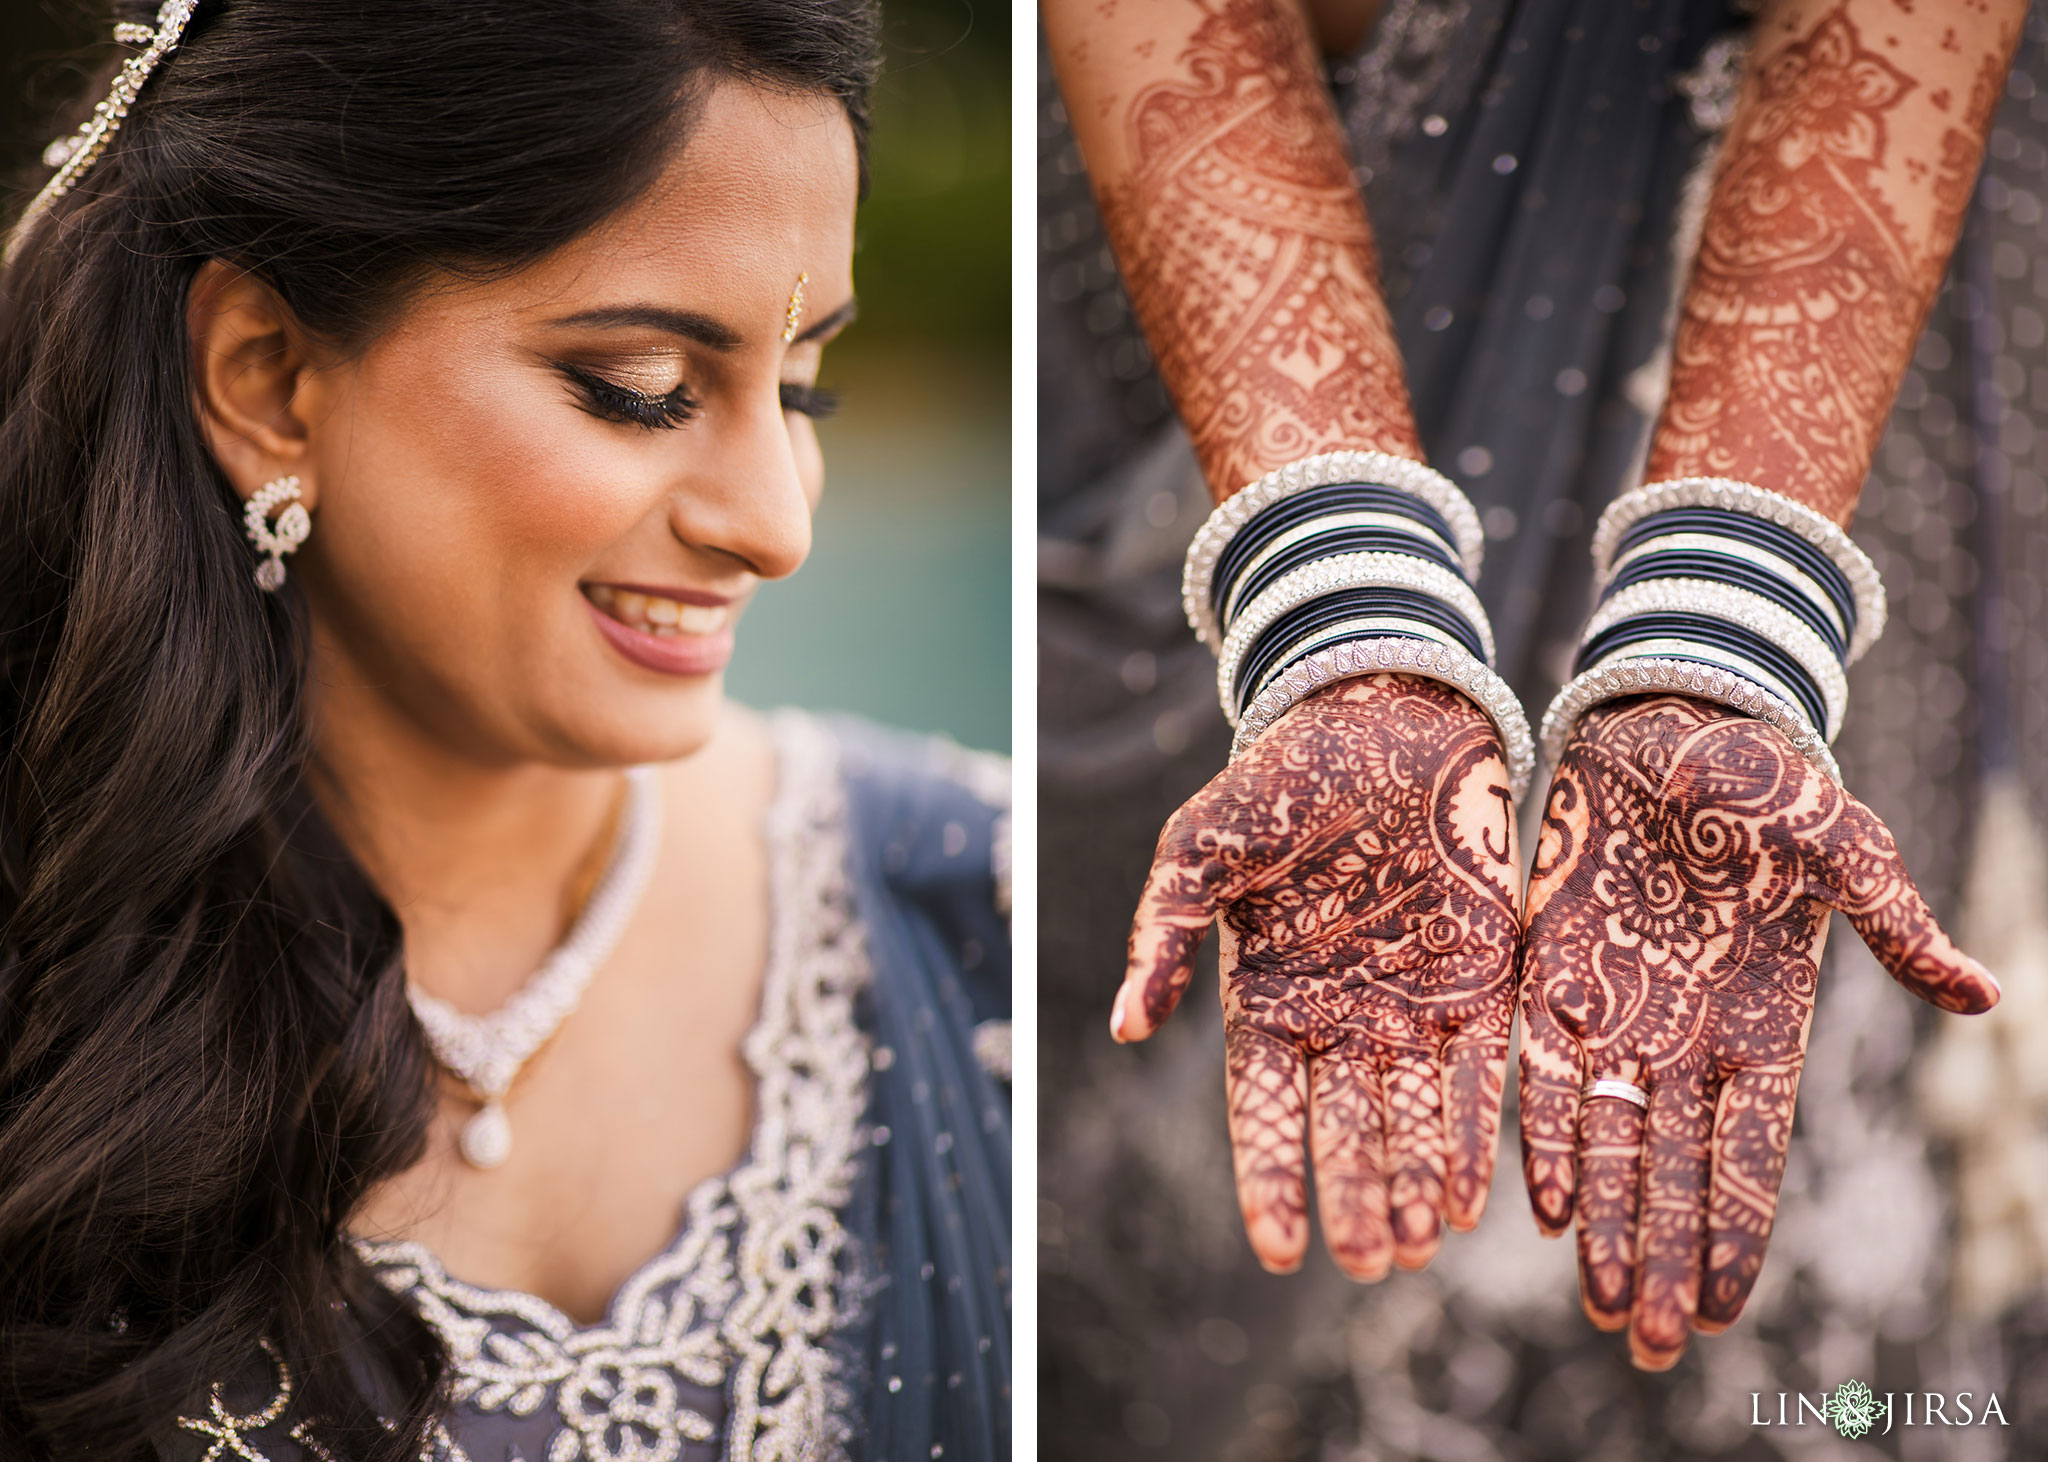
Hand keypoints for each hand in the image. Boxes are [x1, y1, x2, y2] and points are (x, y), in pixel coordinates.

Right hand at [1113, 675, 1520, 1277]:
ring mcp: (1413, 999)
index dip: (1271, 1178)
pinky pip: (1481, 1067)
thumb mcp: (1201, 845)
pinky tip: (1478, 1191)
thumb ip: (1162, 930)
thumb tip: (1123, 1027)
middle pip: (1347, 1129)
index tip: (1278, 1251)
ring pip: (1415, 1115)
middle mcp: (1340, 1013)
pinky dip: (1478, 1129)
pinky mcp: (1482, 975)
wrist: (1385, 711)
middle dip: (1358, 1200)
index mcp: (1266, 995)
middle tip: (1373, 1265)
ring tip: (1419, 1249)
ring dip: (1417, 1183)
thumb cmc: (1282, 776)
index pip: (1266, 1107)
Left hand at [1519, 695, 1999, 1368]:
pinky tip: (1542, 1205)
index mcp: (1765, 1023)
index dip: (1734, 1229)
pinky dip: (1544, 1136)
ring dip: (1603, 1223)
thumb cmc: (1768, 784)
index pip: (1749, 1152)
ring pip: (1606, 1139)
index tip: (1721, 1310)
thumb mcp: (1843, 848)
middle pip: (1670, 1168)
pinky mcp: (1550, 973)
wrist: (1668, 723)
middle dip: (1659, 1255)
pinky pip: (1542, 1069)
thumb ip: (1894, 925)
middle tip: (1644, 1346)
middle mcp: (1685, 1037)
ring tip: (1598, 1307)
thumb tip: (1984, 995)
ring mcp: (1616, 1010)